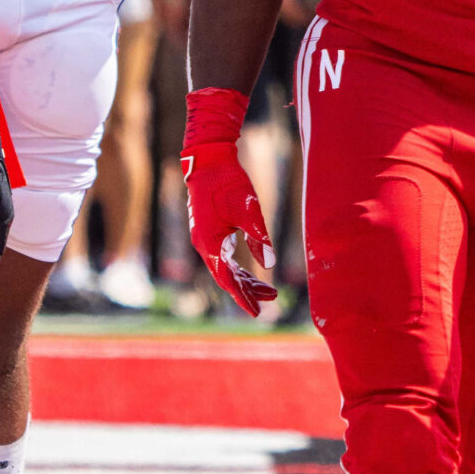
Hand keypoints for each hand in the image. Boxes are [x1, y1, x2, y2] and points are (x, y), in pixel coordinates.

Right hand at [183, 140, 276, 314]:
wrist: (208, 161)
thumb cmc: (228, 183)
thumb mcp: (249, 210)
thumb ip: (259, 237)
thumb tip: (269, 265)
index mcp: (212, 243)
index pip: (228, 280)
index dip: (243, 297)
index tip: (257, 312)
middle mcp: (204, 245)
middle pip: (227, 278)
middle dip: (248, 290)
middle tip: (271, 300)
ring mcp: (204, 239)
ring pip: (225, 268)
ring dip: (245, 279)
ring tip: (267, 289)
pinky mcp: (208, 232)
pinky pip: (223, 258)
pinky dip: (238, 267)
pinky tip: (250, 271)